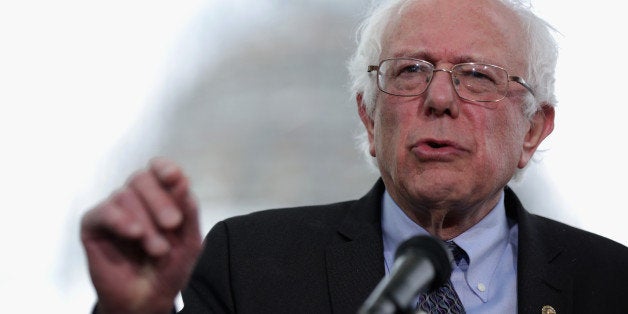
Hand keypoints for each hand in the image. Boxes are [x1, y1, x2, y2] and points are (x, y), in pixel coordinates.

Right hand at [81, 157, 201, 313]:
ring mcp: (114, 210)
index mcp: (160, 196)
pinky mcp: (93, 225)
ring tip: (157, 249)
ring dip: (146, 223)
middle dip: (160, 201)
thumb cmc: (169, 269)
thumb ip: (189, 211)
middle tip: (172, 224)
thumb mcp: (189, 241)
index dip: (164, 168)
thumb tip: (183, 181)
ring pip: (125, 196)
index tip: (174, 177)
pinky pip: (103, 211)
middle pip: (142, 179)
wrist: (148, 300)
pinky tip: (134, 233)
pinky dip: (120, 220)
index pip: (158, 169)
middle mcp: (136, 198)